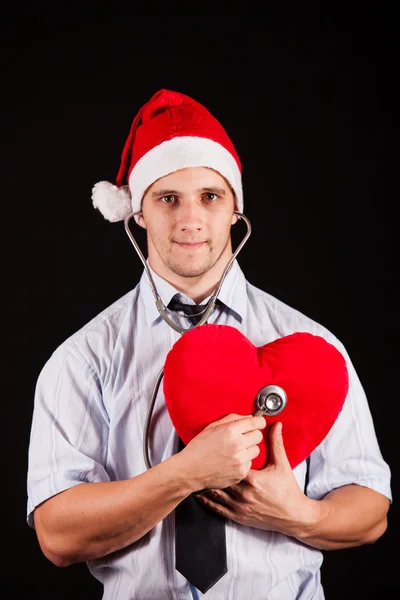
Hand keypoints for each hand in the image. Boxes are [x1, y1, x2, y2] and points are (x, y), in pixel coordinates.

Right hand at [179, 414, 266, 491]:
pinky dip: (243, 461)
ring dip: (249, 449)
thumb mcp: (212, 427)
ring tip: (235, 450)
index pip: (256, 422)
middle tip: (242, 438)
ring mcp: (240, 460)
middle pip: (258, 436)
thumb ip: (232, 419)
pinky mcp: (241, 472)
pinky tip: (232, 461)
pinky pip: (250, 463)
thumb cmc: (198, 448)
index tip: (257, 423)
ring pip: (256, 450)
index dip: (258, 421)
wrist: (190, 470)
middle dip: (252, 435)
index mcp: (230, 430)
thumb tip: (248, 417)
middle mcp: (237, 445)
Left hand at [196, 422, 314, 537]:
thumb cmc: (288, 490)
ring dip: (206, 483)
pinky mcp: (238, 516)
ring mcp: (239, 506)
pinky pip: (218, 508)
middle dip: (212, 468)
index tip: (217, 446)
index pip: (233, 462)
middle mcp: (243, 494)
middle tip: (201, 459)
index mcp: (253, 479)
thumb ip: (276, 444)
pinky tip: (200, 494)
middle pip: (221, 477)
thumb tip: (276, 426)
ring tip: (196, 474)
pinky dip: (207, 501)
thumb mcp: (282, 465)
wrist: (293, 516)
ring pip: (216, 493)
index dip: (224, 454)